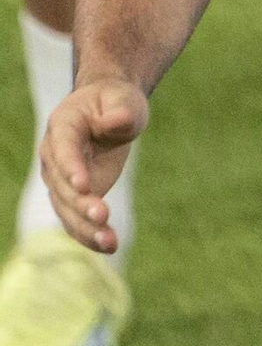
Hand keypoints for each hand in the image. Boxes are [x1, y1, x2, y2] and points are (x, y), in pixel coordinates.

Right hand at [39, 79, 147, 255]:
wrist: (109, 111)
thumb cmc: (115, 101)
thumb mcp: (124, 99)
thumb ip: (121, 111)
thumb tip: (118, 120)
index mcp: (63, 126)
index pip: (63, 149)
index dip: (71, 167)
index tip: (84, 185)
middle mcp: (54, 156)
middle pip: (62, 185)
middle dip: (81, 203)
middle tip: (103, 215)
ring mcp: (60, 180)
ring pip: (67, 209)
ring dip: (86, 228)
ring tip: (110, 241)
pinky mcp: (73, 197)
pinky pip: (76, 220)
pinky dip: (90, 235)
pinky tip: (109, 246)